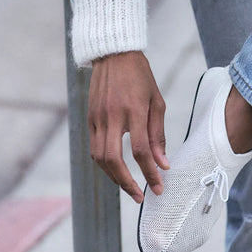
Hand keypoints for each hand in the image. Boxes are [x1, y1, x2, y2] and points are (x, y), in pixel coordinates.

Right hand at [88, 51, 168, 203]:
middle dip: (127, 183)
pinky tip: (116, 169)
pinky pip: (94, 148)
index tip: (159, 186)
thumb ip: (158, 134)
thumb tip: (163, 164)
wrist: (113, 54)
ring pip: (99, 158)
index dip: (150, 172)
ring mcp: (97, 117)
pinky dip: (105, 164)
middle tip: (140, 197)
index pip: (140, 150)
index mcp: (133, 109)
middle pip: (114, 159)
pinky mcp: (89, 118)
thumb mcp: (156, 101)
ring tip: (129, 187)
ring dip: (113, 177)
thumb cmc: (140, 77)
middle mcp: (112, 115)